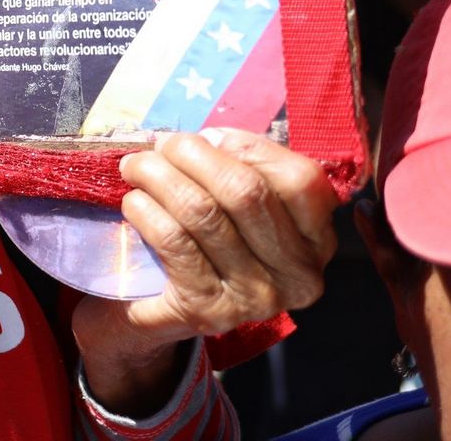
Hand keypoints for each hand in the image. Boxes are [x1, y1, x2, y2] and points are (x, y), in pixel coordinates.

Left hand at [71, 130, 335, 415]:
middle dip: (193, 155)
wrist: (156, 313)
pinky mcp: (208, 310)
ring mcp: (257, 298)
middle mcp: (299, 276)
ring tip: (135, 167)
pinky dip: (146, 211)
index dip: (249, 147)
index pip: (301, 179)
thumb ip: (238, 169)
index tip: (208, 137)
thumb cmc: (202, 244)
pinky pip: (173, 242)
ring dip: (159, 177)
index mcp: (317, 241)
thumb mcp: (234, 207)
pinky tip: (133, 203)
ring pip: (204, 212)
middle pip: (246, 191)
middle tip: (159, 146)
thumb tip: (208, 138)